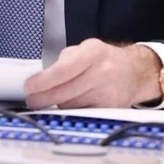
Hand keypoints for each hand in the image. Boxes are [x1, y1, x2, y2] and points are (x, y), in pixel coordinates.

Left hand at [23, 39, 160, 108]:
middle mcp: (102, 72)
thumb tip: (41, 79)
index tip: (29, 86)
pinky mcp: (110, 108)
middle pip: (65, 92)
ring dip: (57, 104)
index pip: (63, 70)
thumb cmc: (103, 59)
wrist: (134, 72)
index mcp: (93, 52)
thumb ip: (63, 62)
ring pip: (71, 105)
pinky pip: (81, 113)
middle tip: (31, 99)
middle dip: (43, 98)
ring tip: (50, 99)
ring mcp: (107, 92)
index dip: (43, 81)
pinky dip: (71, 111)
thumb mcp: (84, 49)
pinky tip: (66, 106)